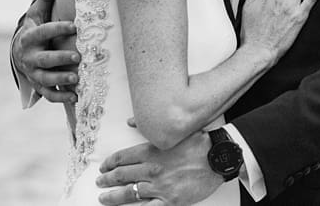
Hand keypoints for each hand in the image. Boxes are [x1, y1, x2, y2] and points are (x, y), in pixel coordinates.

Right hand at [11, 0, 79, 102]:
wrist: (20, 53)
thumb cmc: (34, 29)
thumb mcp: (37, 13)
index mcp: (29, 37)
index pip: (44, 32)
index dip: (58, 28)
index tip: (75, 25)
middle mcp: (30, 57)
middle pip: (44, 59)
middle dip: (60, 58)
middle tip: (78, 55)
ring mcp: (33, 73)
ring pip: (45, 79)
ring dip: (60, 80)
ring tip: (77, 77)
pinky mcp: (39, 86)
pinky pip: (48, 95)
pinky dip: (60, 98)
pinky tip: (76, 96)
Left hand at [95, 132, 221, 205]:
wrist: (219, 158)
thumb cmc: (200, 144)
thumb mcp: (175, 130)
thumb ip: (149, 128)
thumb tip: (131, 121)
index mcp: (152, 150)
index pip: (123, 158)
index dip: (110, 164)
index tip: (104, 167)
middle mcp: (152, 168)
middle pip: (122, 175)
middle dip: (107, 180)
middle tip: (101, 182)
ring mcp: (160, 185)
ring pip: (129, 193)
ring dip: (113, 197)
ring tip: (104, 198)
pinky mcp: (170, 200)